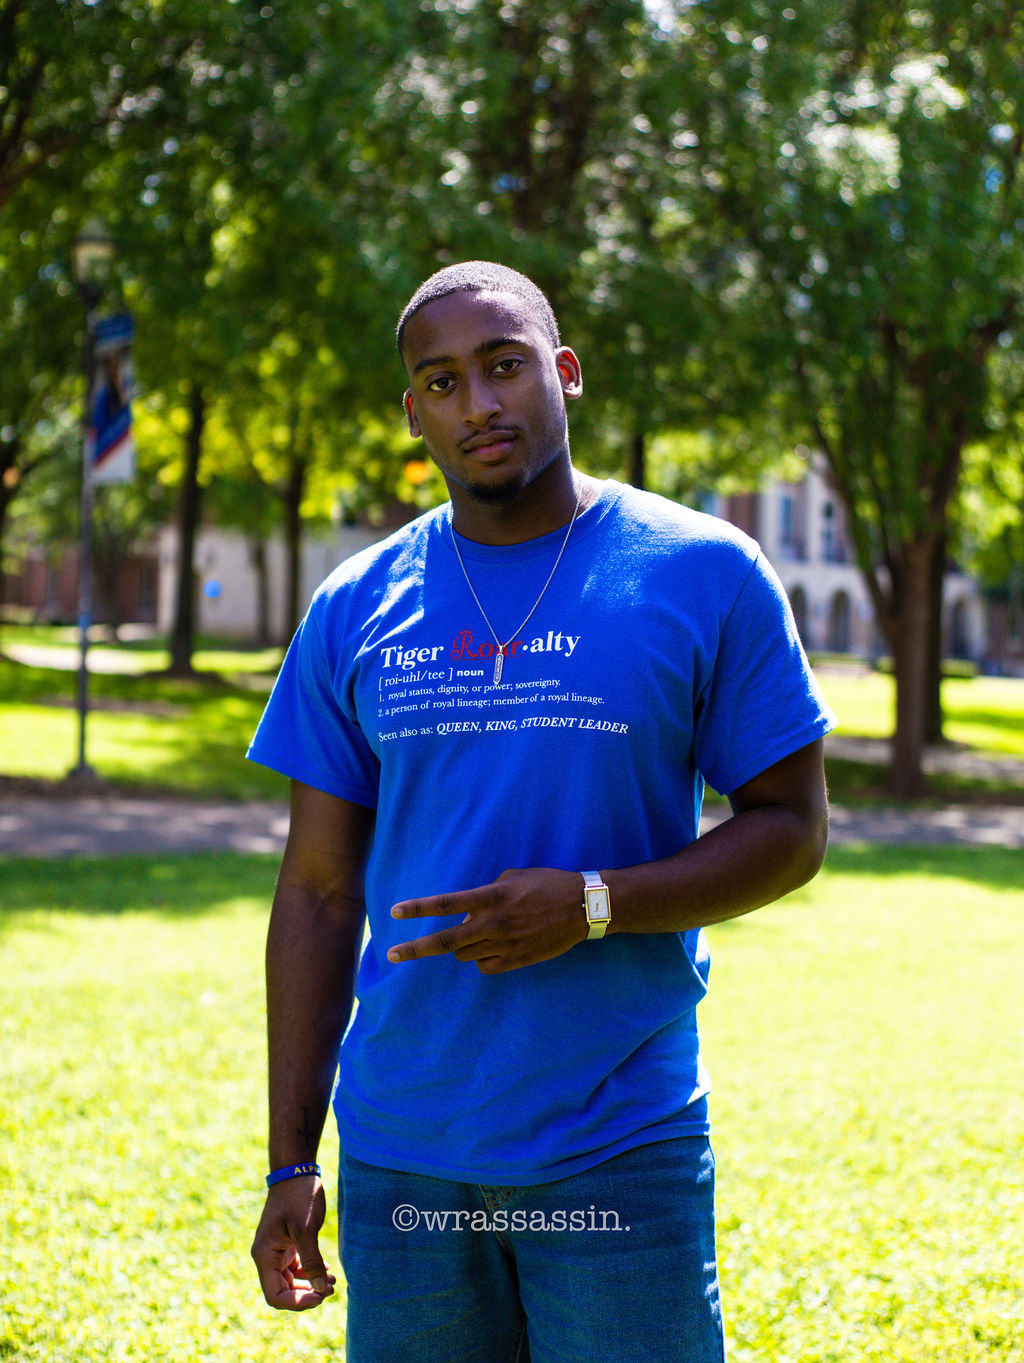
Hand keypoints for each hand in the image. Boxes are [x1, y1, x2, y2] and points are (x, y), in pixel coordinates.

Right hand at [251, 1176, 335, 1310]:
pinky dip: (310, 1272)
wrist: (296, 1170)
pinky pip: (295, 1268)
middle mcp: (266, 1256)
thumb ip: (312, 1261)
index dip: (297, 1302)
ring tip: (331, 1282)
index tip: (320, 1296)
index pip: (275, 1295)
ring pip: (290, 1281)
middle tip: (330, 1289)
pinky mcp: (286, 1244)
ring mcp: (276, 1250)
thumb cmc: (298, 1196)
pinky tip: (326, 1270)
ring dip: (310, 1285)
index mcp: (265, 1255)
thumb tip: (320, 1290)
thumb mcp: (306, 1229)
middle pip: (283, 1291)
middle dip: (307, 1294)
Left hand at [387, 867, 587, 973]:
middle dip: (415, 949)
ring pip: (464, 954)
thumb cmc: (548, 885)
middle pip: (445, 941)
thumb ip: (486, 893)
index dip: (418, 908)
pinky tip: (493, 947)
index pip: (446, 904)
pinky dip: (481, 959)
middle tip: (392, 954)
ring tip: (480, 932)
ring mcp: (505, 944)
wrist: (583, 908)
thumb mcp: (514, 877)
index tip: (394, 912)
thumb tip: (467, 913)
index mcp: (492, 897)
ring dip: (462, 945)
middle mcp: (493, 923)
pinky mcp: (517, 960)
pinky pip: (484, 967)